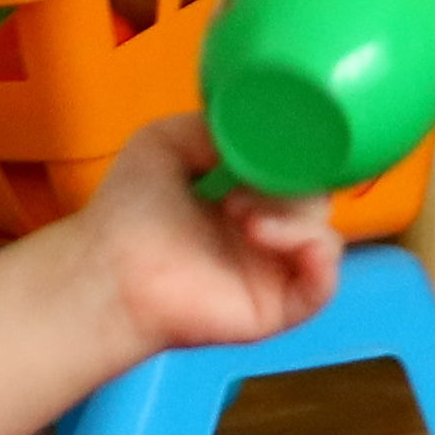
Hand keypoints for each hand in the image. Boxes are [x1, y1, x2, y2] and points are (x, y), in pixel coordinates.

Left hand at [79, 115, 353, 348]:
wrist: (108, 267)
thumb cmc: (126, 212)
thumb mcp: (166, 140)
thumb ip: (218, 126)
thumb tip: (261, 126)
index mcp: (246, 195)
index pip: (296, 169)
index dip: (295, 151)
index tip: (276, 141)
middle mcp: (265, 233)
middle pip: (317, 198)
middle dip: (292, 182)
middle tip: (243, 186)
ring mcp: (274, 271)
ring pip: (325, 235)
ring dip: (293, 216)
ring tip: (241, 215)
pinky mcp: (278, 307)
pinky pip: (325, 283)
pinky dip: (316, 255)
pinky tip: (269, 237)